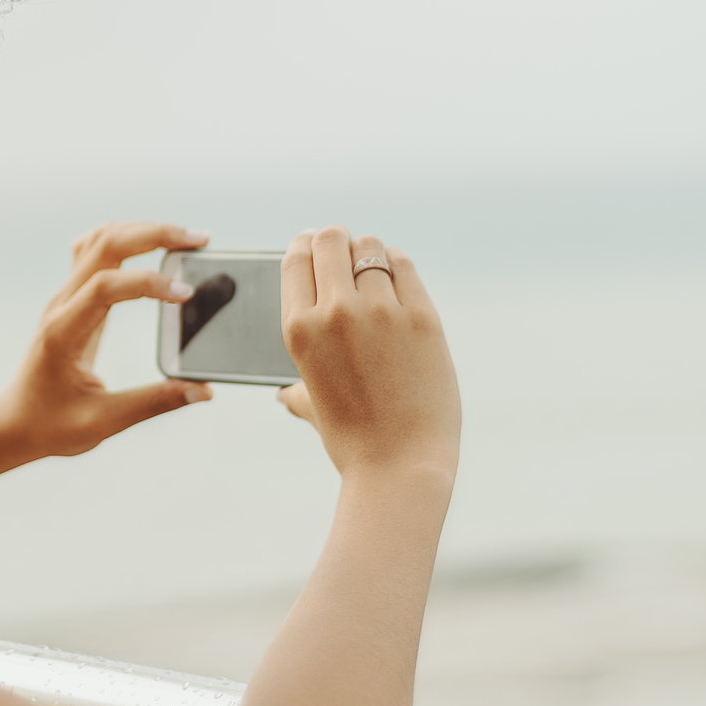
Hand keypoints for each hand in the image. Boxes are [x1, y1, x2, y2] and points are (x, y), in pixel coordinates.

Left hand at [0, 221, 215, 461]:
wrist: (13, 423)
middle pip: (105, 244)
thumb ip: (154, 403)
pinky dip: (127, 239)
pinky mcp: (72, 299)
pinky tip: (153, 247)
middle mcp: (61, 305)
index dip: (148, 282)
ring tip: (184, 239)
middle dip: (155, 234)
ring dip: (142, 231)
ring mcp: (64, 298)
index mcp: (63, 332)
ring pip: (100, 239)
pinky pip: (95, 251)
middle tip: (200, 240)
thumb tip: (202, 390)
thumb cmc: (50, 425)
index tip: (187, 294)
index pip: (105, 287)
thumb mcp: (103, 422)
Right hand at [275, 228, 460, 479]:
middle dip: (336, 241)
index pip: (296, 258)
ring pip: (371, 247)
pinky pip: (404, 266)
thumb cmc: (353, 442)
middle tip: (345, 252)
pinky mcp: (422, 316)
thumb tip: (284, 396)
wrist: (401, 466)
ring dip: (369, 252)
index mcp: (299, 330)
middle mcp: (335, 312)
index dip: (305, 245)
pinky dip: (397, 264)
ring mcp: (381, 311)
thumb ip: (296, 391)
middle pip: (331, 239)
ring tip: (374, 267)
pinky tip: (397, 275)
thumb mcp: (314, 408)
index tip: (314, 245)